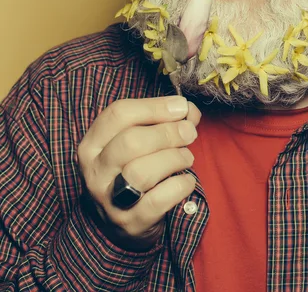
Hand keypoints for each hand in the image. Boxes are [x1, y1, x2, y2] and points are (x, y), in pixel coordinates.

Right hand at [77, 96, 199, 250]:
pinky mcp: (130, 222)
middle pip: (130, 141)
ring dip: (174, 158)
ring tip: (186, 157)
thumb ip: (163, 121)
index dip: (154, 106)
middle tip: (189, 132)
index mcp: (93, 143)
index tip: (181, 106)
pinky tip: (187, 181)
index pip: (119, 113)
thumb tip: (189, 111)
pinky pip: (157, 200)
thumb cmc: (132, 170)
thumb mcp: (139, 142)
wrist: (119, 224)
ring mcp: (109, 199)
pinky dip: (179, 186)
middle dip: (168, 133)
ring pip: (141, 172)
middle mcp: (95, 170)